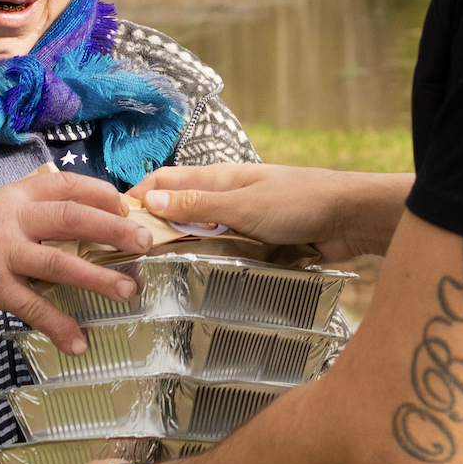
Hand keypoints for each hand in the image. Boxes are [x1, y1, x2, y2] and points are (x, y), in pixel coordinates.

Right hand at [0, 172, 150, 352]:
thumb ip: (29, 217)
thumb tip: (80, 228)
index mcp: (13, 195)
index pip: (66, 185)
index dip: (101, 194)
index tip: (128, 208)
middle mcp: (9, 217)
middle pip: (72, 218)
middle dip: (113, 229)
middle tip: (144, 242)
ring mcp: (0, 251)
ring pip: (60, 263)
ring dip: (99, 277)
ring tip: (129, 290)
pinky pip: (34, 307)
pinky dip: (59, 327)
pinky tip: (79, 342)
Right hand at [130, 164, 412, 261]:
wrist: (352, 219)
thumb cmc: (300, 202)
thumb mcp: (243, 205)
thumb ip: (199, 205)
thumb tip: (149, 201)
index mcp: (218, 178)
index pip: (163, 181)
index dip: (135, 199)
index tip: (110, 225)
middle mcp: (227, 197)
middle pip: (179, 211)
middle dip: (154, 230)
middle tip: (127, 260)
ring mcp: (243, 221)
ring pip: (201, 236)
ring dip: (182, 252)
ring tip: (154, 279)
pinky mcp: (260, 243)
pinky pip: (227, 254)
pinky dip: (212, 264)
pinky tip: (198, 285)